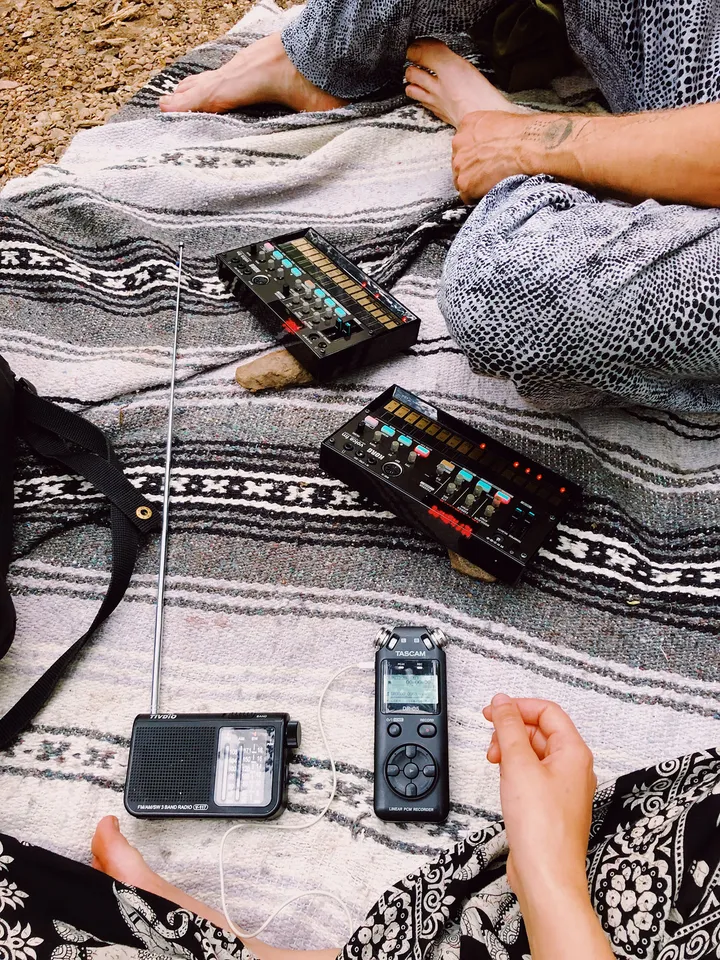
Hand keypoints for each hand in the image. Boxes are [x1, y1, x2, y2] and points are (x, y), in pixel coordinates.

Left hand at [451, 111, 531, 202]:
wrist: (528, 147)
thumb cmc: (524, 134)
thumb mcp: (501, 120)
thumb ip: (489, 131)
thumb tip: (494, 141)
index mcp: (467, 124)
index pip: (464, 144)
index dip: (476, 155)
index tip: (486, 159)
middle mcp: (458, 143)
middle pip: (460, 162)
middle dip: (473, 169)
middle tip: (490, 172)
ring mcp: (459, 165)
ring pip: (462, 180)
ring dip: (475, 184)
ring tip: (493, 182)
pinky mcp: (465, 184)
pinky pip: (467, 196)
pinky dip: (478, 197)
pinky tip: (491, 191)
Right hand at [483, 695, 596, 909]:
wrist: (546, 876)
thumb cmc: (541, 827)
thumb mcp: (518, 765)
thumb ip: (508, 727)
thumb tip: (502, 702)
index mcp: (574, 752)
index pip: (547, 711)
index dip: (518, 707)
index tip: (493, 711)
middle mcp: (573, 768)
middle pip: (540, 731)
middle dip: (511, 731)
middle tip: (491, 741)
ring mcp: (563, 788)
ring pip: (534, 753)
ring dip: (511, 751)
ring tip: (495, 763)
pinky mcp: (551, 805)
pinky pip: (532, 775)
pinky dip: (515, 771)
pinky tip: (504, 782)